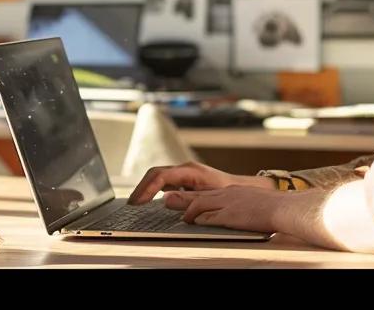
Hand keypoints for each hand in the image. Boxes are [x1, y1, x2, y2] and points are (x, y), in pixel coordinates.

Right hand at [126, 161, 272, 204]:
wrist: (242, 188)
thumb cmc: (229, 192)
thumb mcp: (208, 196)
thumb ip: (187, 198)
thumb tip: (165, 198)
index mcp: (189, 170)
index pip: (161, 175)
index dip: (147, 188)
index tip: (138, 202)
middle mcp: (184, 168)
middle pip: (155, 173)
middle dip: (141, 188)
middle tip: (132, 204)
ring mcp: (183, 172)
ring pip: (157, 175)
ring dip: (145, 187)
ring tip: (135, 202)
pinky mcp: (184, 179)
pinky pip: (163, 180)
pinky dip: (152, 188)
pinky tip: (147, 199)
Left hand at [164, 185, 318, 233]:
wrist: (285, 207)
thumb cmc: (277, 207)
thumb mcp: (257, 201)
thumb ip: (246, 204)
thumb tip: (242, 212)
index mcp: (235, 190)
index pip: (210, 192)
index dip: (196, 196)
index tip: (187, 200)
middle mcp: (228, 194)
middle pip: (199, 195)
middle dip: (183, 199)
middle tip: (168, 199)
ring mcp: (228, 204)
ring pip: (199, 204)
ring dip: (188, 211)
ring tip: (182, 218)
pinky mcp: (230, 215)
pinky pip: (209, 217)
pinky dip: (199, 220)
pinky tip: (194, 223)